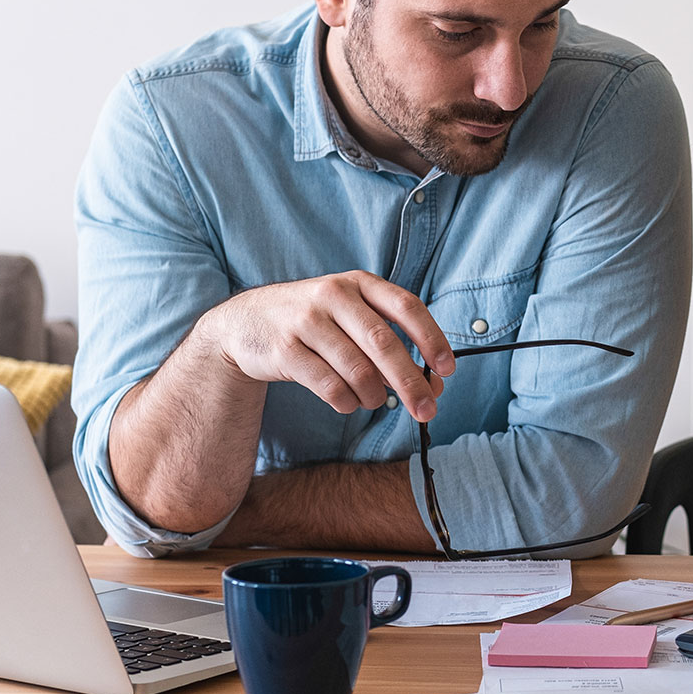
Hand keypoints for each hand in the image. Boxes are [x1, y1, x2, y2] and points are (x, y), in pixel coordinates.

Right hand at [198, 270, 455, 420]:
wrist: (244, 322)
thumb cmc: (313, 322)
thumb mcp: (349, 316)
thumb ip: (389, 343)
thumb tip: (433, 384)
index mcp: (358, 283)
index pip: (406, 306)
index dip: (431, 338)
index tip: (448, 369)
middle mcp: (333, 295)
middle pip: (384, 343)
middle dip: (411, 382)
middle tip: (428, 410)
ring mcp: (306, 321)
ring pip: (357, 369)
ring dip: (375, 395)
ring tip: (375, 401)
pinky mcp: (284, 350)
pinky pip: (328, 386)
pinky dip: (346, 402)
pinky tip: (347, 402)